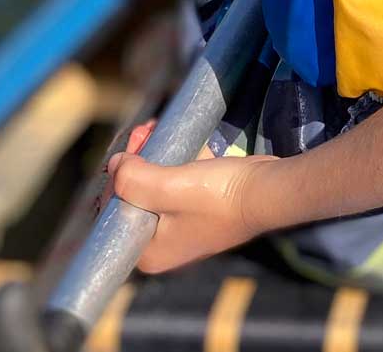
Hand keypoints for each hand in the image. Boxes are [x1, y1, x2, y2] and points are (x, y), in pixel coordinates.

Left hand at [104, 124, 279, 272]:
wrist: (268, 190)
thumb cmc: (218, 196)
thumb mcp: (166, 188)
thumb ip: (131, 179)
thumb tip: (115, 165)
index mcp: (149, 253)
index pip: (114, 216)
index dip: (115, 181)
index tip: (126, 151)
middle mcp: (163, 246)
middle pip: (134, 199)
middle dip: (134, 164)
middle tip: (143, 133)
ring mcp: (183, 227)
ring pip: (153, 188)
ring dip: (151, 158)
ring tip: (154, 130)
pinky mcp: (200, 209)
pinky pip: (174, 185)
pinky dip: (171, 163)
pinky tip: (174, 141)